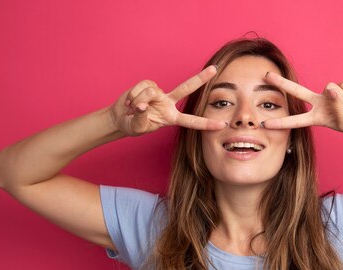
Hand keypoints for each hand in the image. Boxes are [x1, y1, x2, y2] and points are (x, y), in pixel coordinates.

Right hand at [109, 65, 226, 136]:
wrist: (120, 117)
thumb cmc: (133, 125)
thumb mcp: (138, 127)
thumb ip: (141, 118)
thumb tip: (143, 105)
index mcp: (171, 118)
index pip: (191, 121)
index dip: (206, 123)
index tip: (222, 124)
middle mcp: (169, 103)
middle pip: (187, 88)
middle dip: (201, 78)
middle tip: (215, 69)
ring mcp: (160, 93)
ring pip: (152, 92)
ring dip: (138, 101)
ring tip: (132, 109)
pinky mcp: (149, 84)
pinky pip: (142, 86)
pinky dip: (133, 94)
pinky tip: (130, 101)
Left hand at [261, 72, 342, 136]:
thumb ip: (338, 107)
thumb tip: (331, 89)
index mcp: (316, 117)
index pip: (295, 120)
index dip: (280, 123)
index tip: (264, 124)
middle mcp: (319, 103)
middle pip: (296, 91)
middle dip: (281, 83)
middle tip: (265, 75)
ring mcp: (329, 94)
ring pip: (332, 90)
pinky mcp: (340, 86)